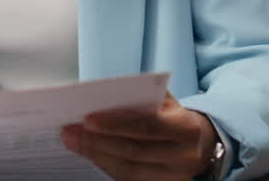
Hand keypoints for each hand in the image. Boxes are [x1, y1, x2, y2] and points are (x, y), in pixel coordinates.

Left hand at [62, 92, 216, 180]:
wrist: (199, 143)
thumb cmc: (173, 116)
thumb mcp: (165, 102)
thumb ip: (141, 98)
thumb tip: (100, 97)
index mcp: (186, 128)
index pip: (148, 126)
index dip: (116, 123)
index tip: (87, 119)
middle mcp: (184, 156)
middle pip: (134, 150)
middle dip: (97, 141)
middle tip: (70, 131)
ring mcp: (174, 176)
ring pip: (128, 169)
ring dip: (96, 155)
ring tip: (74, 141)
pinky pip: (129, 179)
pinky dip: (106, 165)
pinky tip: (90, 153)